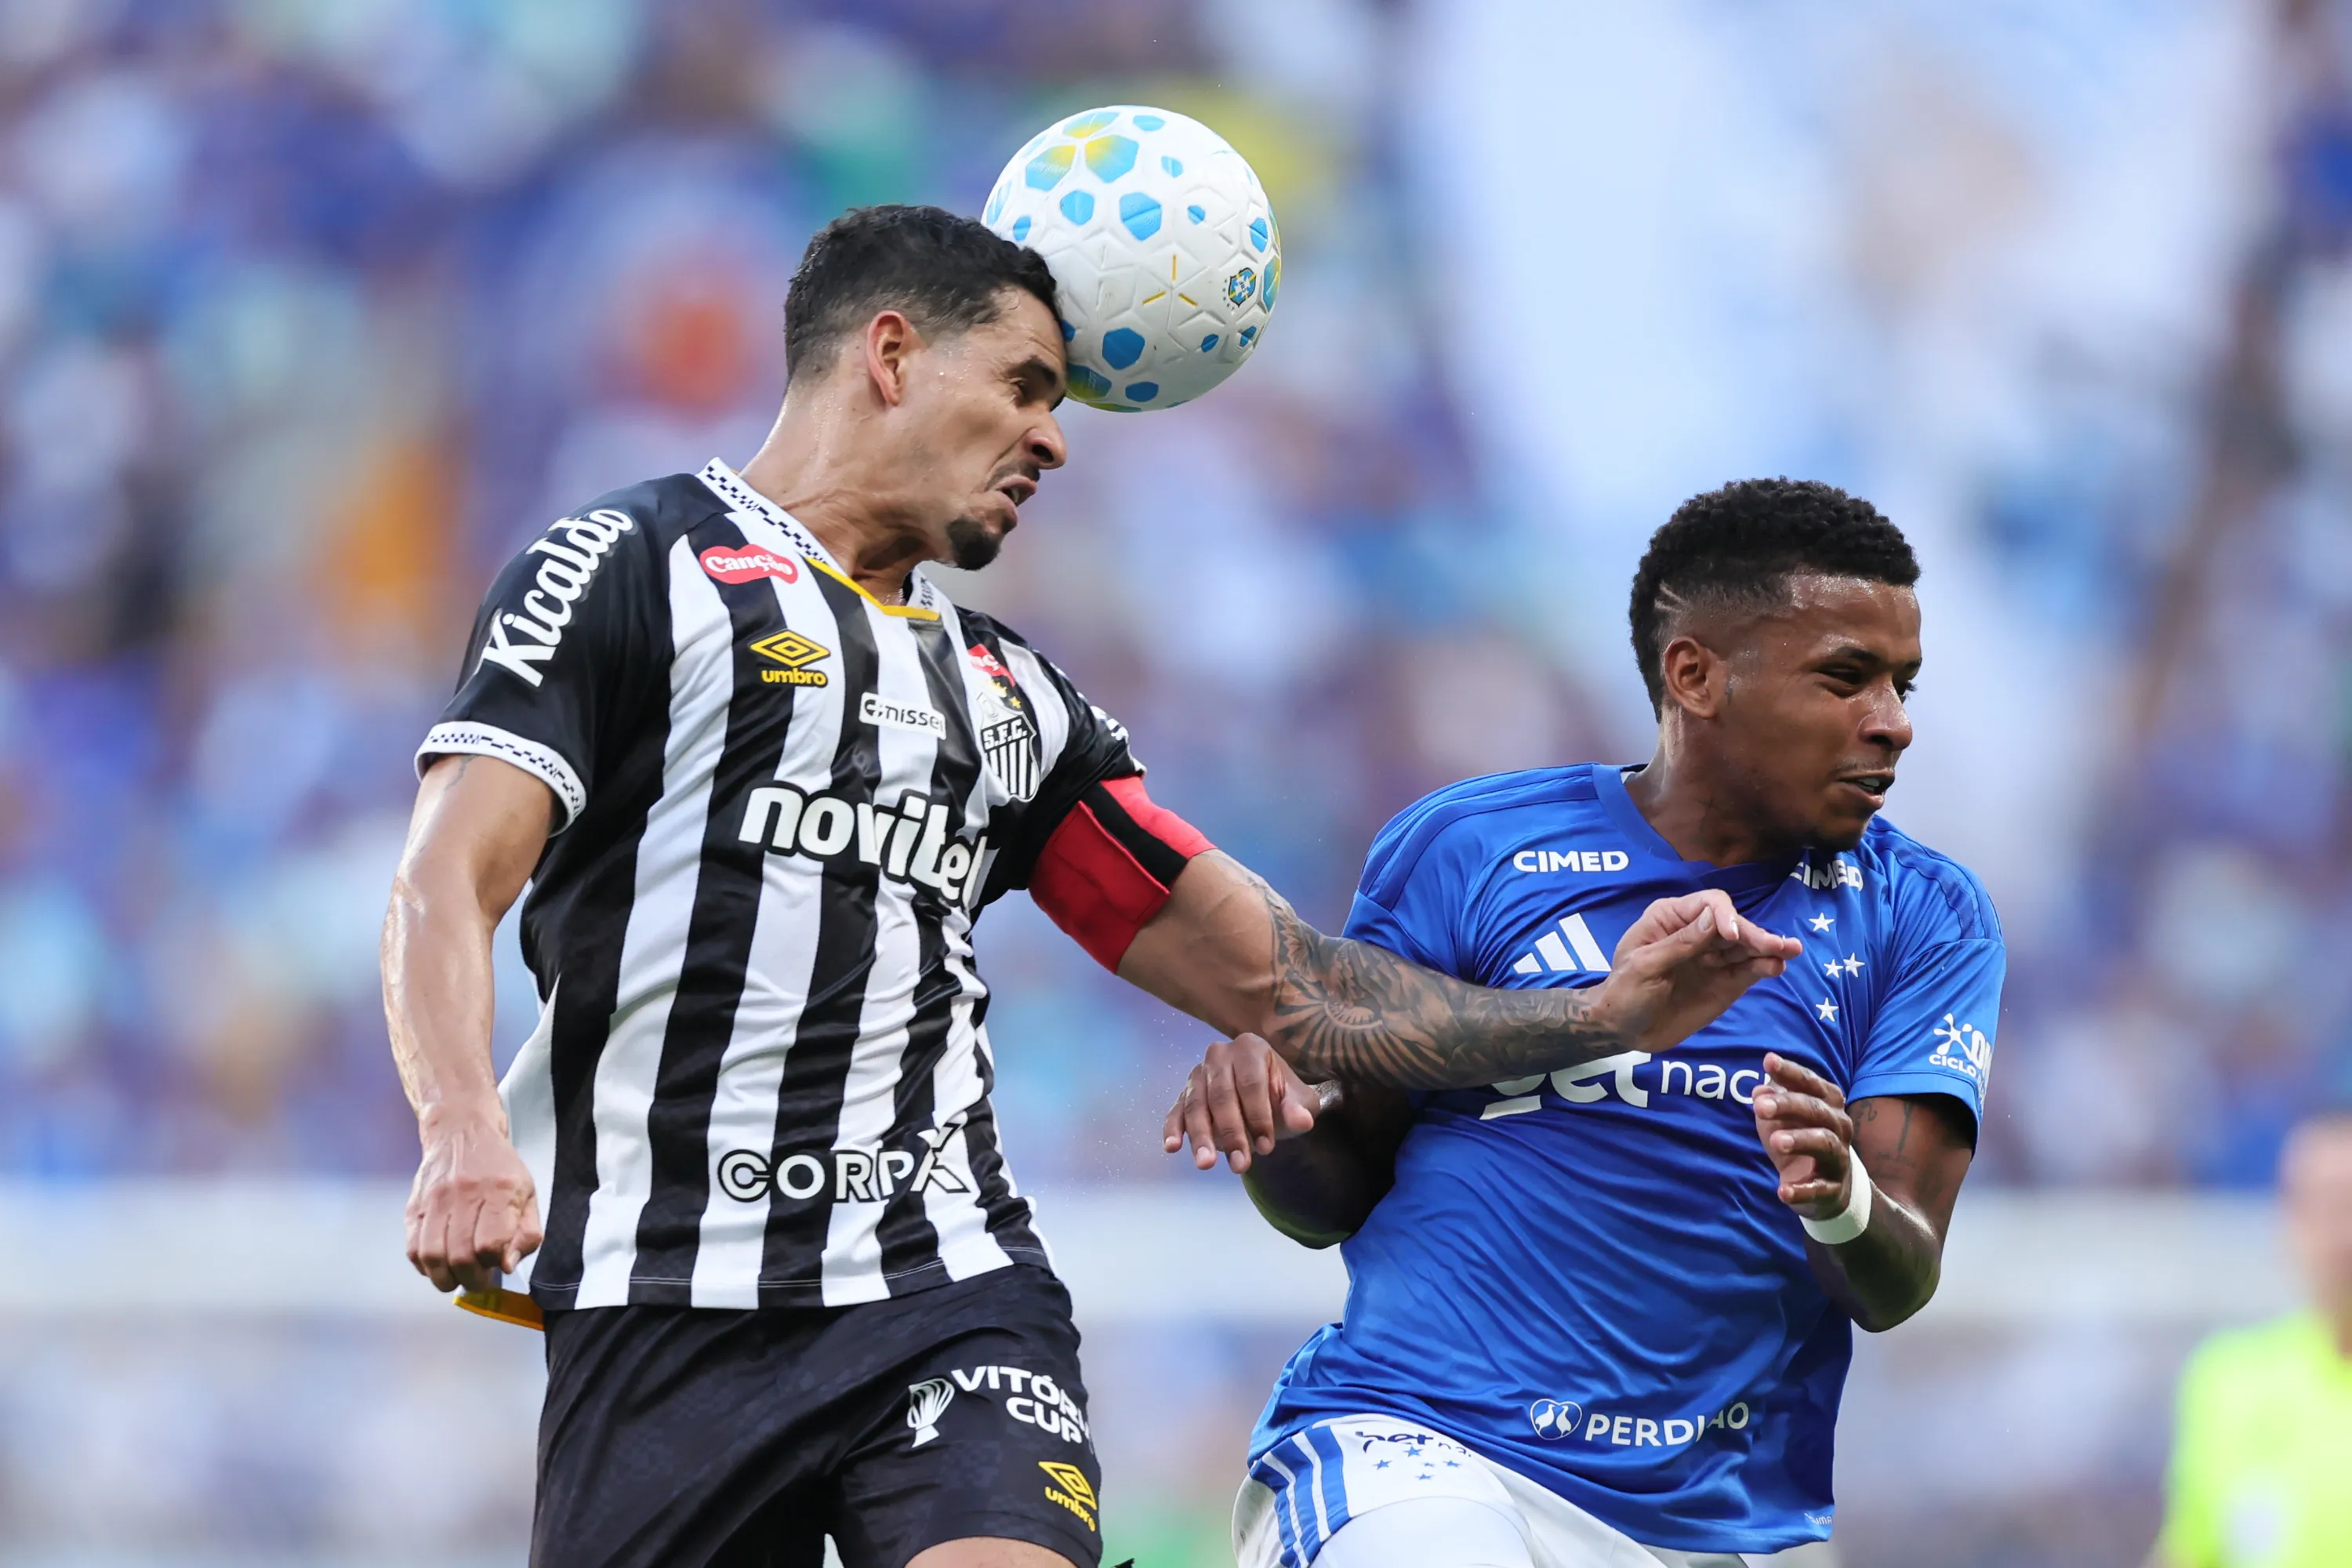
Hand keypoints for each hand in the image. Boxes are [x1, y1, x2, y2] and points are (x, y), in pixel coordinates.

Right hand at [405, 1108, 542, 1292]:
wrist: (461, 1131)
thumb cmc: (499, 1167)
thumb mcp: (527, 1193)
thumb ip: (526, 1232)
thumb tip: (507, 1265)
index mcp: (500, 1191)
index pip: (491, 1243)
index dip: (494, 1263)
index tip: (497, 1265)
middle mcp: (464, 1195)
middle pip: (460, 1255)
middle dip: (471, 1279)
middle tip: (477, 1280)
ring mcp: (435, 1201)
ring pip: (432, 1255)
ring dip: (445, 1278)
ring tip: (457, 1278)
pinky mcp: (414, 1207)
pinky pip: (413, 1248)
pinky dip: (424, 1266)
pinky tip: (438, 1265)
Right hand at [1161, 1033, 1327, 1172]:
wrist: (1264, 1097)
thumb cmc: (1281, 1097)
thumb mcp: (1298, 1101)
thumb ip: (1298, 1109)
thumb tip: (1302, 1121)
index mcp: (1250, 1048)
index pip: (1251, 1083)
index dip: (1258, 1116)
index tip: (1267, 1147)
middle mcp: (1219, 1055)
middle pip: (1222, 1096)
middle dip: (1232, 1133)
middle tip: (1240, 1165)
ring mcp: (1198, 1073)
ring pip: (1196, 1106)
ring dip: (1201, 1137)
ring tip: (1207, 1164)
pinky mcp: (1183, 1094)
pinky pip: (1176, 1111)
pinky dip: (1173, 1129)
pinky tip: (1172, 1147)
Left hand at [1587, 890, 1799, 1055]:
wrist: (1624, 1029)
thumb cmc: (1625, 992)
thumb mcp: (1645, 966)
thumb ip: (1680, 944)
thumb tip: (1715, 918)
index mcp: (1671, 918)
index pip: (1709, 905)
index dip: (1726, 916)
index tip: (1732, 936)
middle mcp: (1698, 933)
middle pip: (1734, 925)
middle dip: (1755, 934)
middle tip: (1779, 945)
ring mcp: (1713, 958)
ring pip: (1746, 947)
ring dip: (1768, 947)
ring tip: (1790, 950)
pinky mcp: (1724, 982)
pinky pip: (1748, 970)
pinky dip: (1763, 967)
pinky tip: (1777, 966)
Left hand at [1752, 1052, 1855, 1220]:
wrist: (1828, 1188)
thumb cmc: (1801, 1140)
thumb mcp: (1784, 1119)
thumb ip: (1773, 1101)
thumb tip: (1759, 1089)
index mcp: (1828, 1105)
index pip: (1811, 1084)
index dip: (1791, 1072)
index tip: (1768, 1061)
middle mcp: (1838, 1127)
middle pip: (1817, 1111)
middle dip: (1789, 1105)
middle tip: (1760, 1106)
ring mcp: (1837, 1158)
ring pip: (1824, 1143)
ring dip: (1800, 1140)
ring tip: (1776, 1142)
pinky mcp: (1832, 1189)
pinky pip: (1819, 1189)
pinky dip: (1802, 1190)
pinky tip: (1782, 1191)